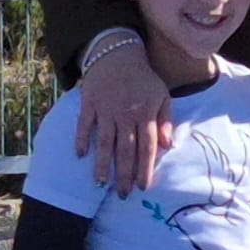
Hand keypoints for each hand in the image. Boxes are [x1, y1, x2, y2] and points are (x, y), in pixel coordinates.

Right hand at [74, 42, 171, 196]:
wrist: (118, 54)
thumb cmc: (143, 79)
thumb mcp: (162, 96)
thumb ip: (165, 121)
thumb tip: (168, 146)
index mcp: (145, 114)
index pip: (147, 147)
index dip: (145, 168)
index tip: (143, 187)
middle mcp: (125, 115)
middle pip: (125, 150)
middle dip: (124, 175)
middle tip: (123, 195)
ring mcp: (106, 110)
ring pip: (105, 141)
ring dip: (102, 164)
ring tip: (101, 184)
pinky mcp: (89, 103)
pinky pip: (84, 124)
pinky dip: (82, 139)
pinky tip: (81, 155)